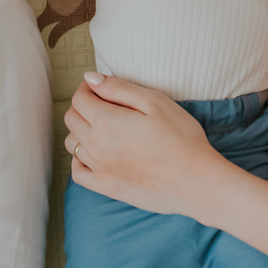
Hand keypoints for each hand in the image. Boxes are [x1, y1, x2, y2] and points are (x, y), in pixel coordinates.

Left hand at [63, 73, 226, 216]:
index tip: (101, 89)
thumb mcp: (155, 102)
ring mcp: (99, 169)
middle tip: (105, 105)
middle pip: (72, 119)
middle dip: (83, 107)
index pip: (79, 99)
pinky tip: (96, 154)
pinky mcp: (106, 188)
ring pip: (72, 144)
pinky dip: (80, 160)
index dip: (88, 89)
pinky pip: (78, 172)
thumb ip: (119, 88)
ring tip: (104, 128)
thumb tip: (91, 79)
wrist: (195, 181)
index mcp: (106, 121)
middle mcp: (96, 146)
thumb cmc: (181, 138)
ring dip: (81, 131)